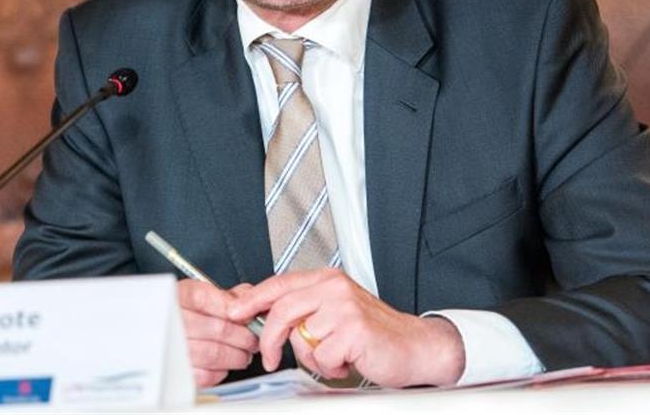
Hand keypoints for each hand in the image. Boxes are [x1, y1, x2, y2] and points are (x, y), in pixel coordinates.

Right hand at [176, 279, 259, 387]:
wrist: (155, 331)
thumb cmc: (183, 313)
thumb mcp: (202, 293)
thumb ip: (228, 295)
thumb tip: (252, 301)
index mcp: (178, 296)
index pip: (207, 299)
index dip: (234, 309)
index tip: (248, 316)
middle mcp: (172, 321)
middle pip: (218, 328)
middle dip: (244, 336)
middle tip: (253, 338)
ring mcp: (171, 348)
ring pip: (215, 354)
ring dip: (237, 356)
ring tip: (243, 353)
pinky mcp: (176, 372)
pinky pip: (206, 375)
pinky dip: (221, 371)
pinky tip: (223, 364)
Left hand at [226, 268, 464, 387]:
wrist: (416, 346)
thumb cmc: (374, 333)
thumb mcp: (334, 312)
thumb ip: (302, 307)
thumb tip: (259, 308)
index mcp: (328, 280)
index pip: (280, 284)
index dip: (252, 298)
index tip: (233, 311)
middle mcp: (335, 288)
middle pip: (282, 310)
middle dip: (271, 340)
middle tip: (269, 358)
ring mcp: (344, 307)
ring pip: (301, 338)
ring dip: (314, 358)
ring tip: (335, 356)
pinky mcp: (353, 330)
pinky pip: (321, 356)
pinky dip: (332, 368)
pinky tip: (348, 361)